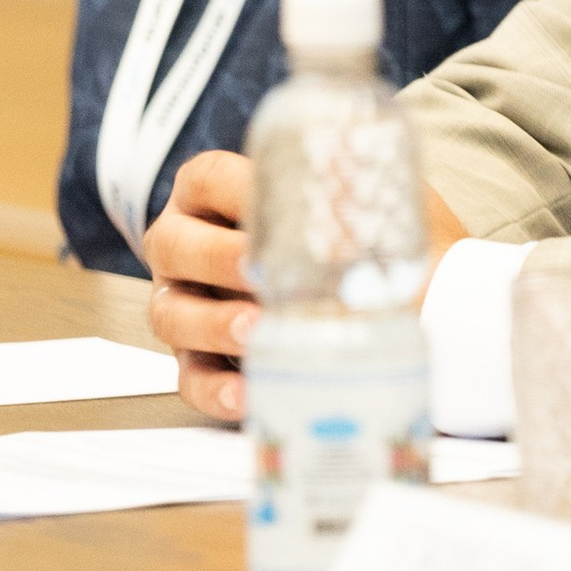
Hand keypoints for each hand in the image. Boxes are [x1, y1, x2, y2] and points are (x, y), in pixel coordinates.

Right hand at [143, 153, 472, 424]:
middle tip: (260, 272)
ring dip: (214, 324)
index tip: (268, 208)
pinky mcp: (199, 361)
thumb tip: (374, 191)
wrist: (399, 293)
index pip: (207, 179)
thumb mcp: (365, 200)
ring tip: (258, 329)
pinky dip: (218, 388)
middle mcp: (188, 247)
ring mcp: (186, 305)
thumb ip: (357, 189)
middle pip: (173, 246)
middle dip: (215, 259)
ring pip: (172, 316)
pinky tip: (249, 391)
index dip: (229, 190)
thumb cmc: (365, 234)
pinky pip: (193, 379)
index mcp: (218, 194)